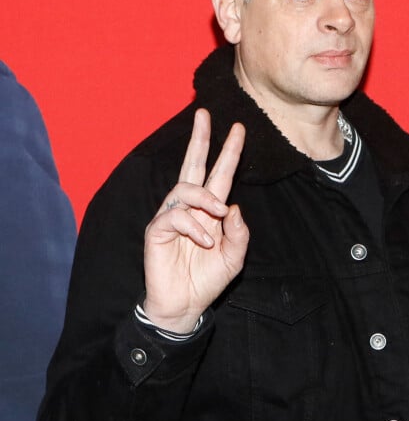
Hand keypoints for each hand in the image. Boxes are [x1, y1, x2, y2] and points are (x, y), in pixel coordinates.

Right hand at [142, 108, 248, 332]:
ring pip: (185, 188)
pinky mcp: (156, 230)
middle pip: (192, 165)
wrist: (185, 306)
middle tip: (204, 114)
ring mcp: (171, 217)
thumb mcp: (234, 257)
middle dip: (200, 139)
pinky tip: (204, 241)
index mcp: (210, 212)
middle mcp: (190, 209)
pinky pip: (174, 215)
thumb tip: (233, 205)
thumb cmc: (207, 281)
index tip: (238, 129)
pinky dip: (192, 225)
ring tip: (217, 215)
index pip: (219, 175)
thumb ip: (239, 233)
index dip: (228, 153)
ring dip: (206, 198)